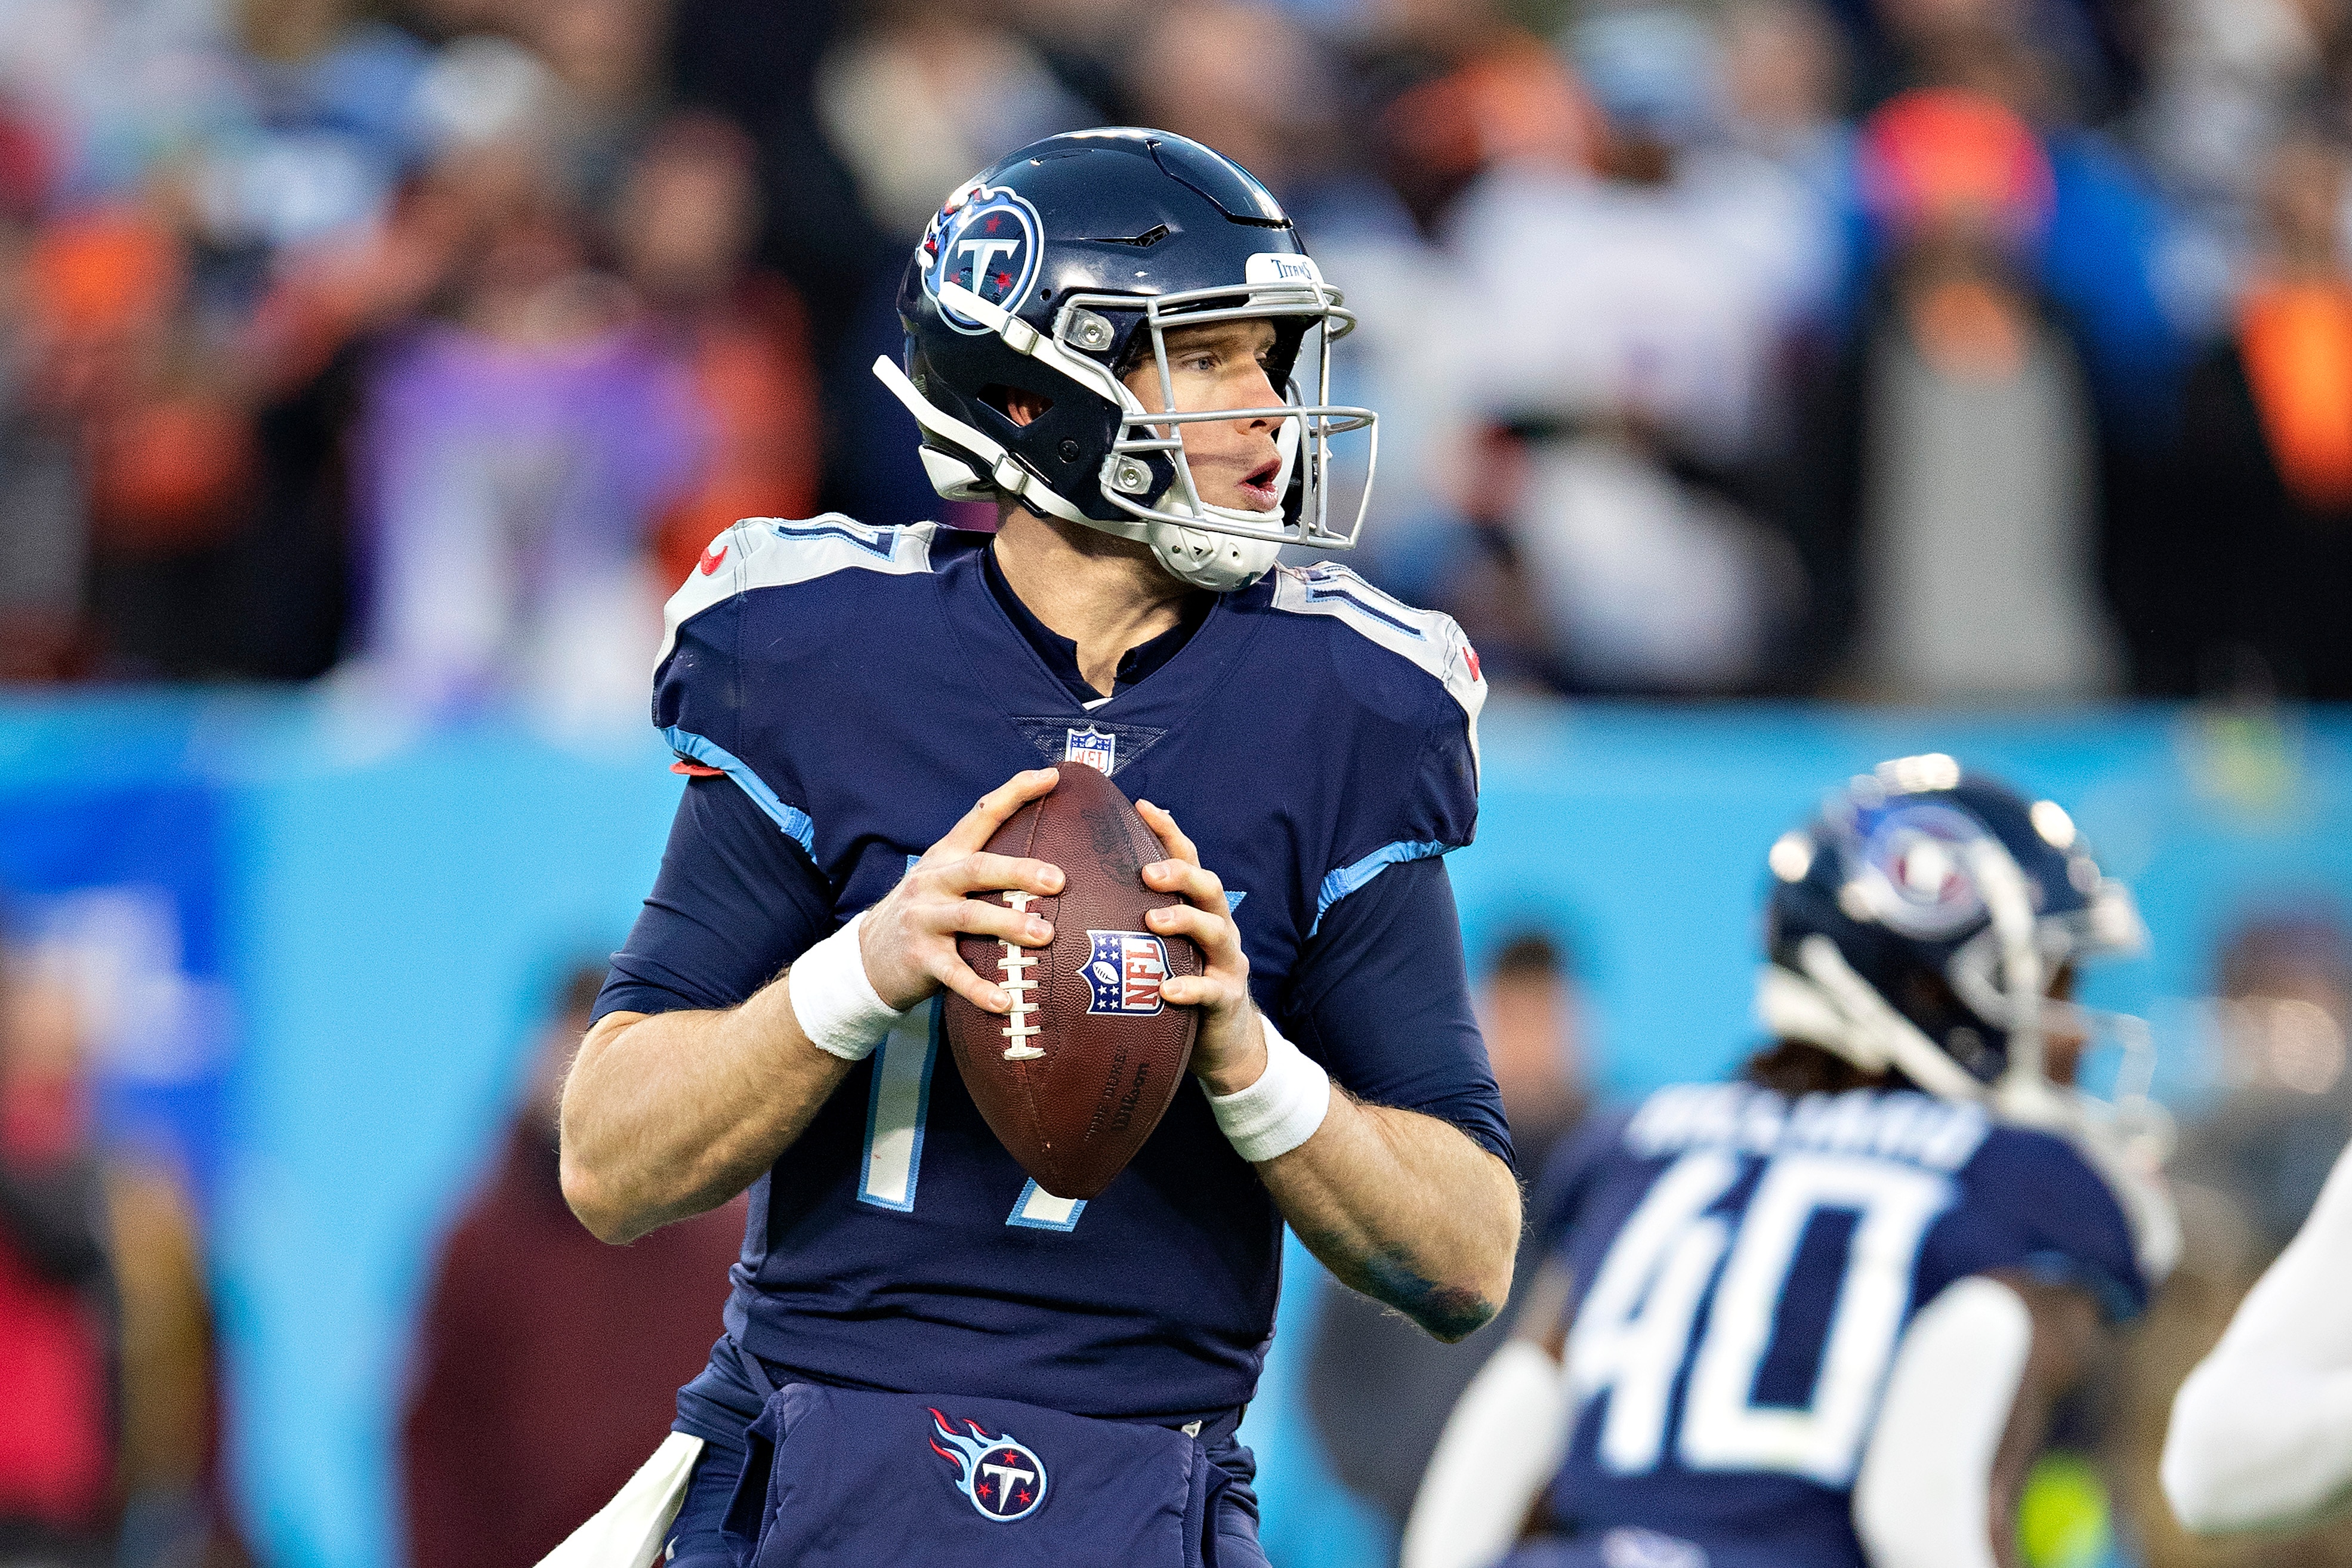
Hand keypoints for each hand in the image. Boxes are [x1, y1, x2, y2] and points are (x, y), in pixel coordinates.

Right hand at [859, 769, 1064, 1012]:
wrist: (866, 958)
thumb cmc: (926, 915)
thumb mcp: (945, 881)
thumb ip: (984, 867)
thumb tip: (1052, 857)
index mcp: (946, 855)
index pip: (982, 814)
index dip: (1016, 792)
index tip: (1052, 776)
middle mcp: (933, 881)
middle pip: (979, 868)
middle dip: (1020, 871)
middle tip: (1059, 880)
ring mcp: (924, 919)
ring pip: (969, 917)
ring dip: (1009, 925)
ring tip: (1046, 935)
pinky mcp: (920, 958)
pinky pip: (955, 974)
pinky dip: (981, 989)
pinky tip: (1007, 1001)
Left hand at [1136, 800, 1264, 1096]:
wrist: (1223, 1041)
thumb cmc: (1180, 983)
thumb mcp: (1161, 946)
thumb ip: (1135, 917)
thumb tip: (1079, 887)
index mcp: (1198, 908)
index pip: (1188, 859)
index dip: (1169, 831)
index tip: (1142, 806)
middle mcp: (1218, 927)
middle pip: (1208, 886)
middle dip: (1179, 874)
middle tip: (1147, 873)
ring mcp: (1226, 962)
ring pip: (1215, 930)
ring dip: (1183, 921)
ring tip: (1152, 921)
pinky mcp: (1226, 999)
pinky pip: (1211, 990)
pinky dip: (1189, 988)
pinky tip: (1166, 991)